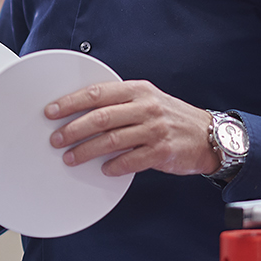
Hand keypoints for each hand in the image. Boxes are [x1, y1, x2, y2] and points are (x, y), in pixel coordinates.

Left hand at [45, 80, 219, 177]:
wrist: (209, 136)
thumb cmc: (171, 117)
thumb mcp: (147, 99)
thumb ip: (119, 102)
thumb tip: (80, 111)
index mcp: (137, 90)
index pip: (96, 93)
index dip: (70, 102)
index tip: (51, 111)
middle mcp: (146, 107)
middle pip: (100, 117)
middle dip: (73, 129)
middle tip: (56, 139)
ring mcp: (155, 130)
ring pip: (111, 140)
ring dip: (86, 151)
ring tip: (70, 158)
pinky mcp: (162, 152)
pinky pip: (130, 161)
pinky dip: (114, 166)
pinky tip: (104, 170)